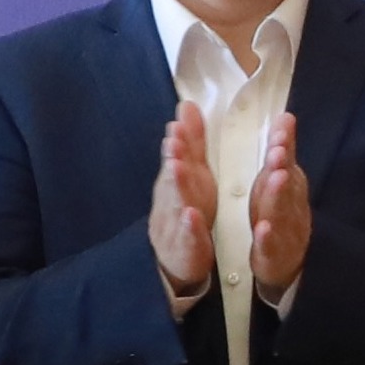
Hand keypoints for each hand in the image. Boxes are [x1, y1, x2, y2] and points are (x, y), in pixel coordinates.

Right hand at [148, 102, 218, 300]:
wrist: (176, 260)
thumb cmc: (187, 211)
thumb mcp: (194, 175)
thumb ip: (191, 142)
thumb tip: (187, 104)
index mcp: (174, 183)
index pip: (173, 159)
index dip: (175, 142)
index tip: (177, 123)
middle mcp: (170, 202)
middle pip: (170, 179)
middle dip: (172, 159)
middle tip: (174, 140)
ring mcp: (174, 226)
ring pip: (175, 205)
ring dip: (176, 187)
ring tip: (178, 168)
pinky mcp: (186, 250)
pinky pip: (188, 238)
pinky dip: (190, 227)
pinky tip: (193, 216)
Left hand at [246, 113, 313, 295]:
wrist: (290, 262)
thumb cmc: (280, 213)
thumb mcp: (281, 180)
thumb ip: (283, 150)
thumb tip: (286, 116)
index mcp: (287, 186)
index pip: (286, 162)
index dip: (284, 145)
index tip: (280, 129)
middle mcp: (290, 205)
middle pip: (286, 184)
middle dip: (282, 166)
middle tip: (278, 149)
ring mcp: (285, 231)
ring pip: (282, 212)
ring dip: (279, 196)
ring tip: (276, 178)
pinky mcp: (274, 256)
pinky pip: (270, 247)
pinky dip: (268, 238)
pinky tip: (263, 229)